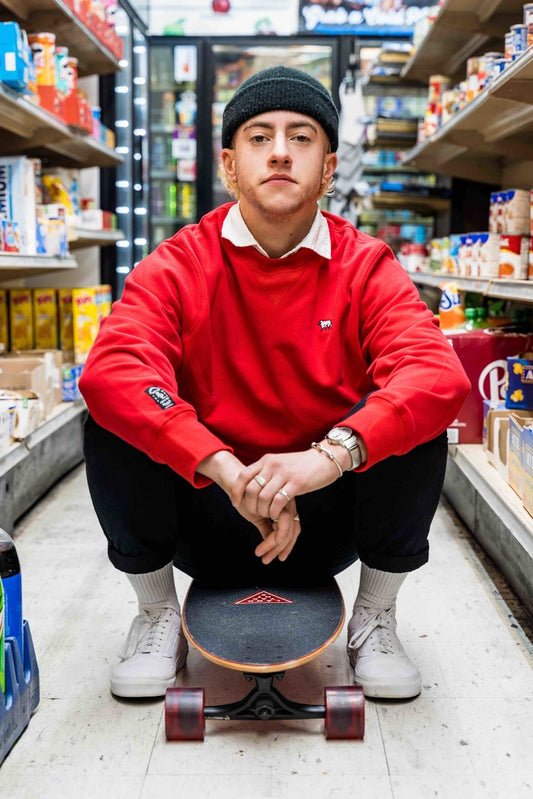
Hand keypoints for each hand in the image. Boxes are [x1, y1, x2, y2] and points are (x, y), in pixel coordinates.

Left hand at [231, 446, 347, 530]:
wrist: (325, 459)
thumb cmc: (302, 465)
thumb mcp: (280, 464)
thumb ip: (266, 472)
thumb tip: (252, 485)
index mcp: (267, 460)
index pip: (243, 476)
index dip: (236, 492)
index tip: (237, 504)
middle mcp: (273, 465)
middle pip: (251, 490)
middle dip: (251, 506)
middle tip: (256, 514)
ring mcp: (284, 474)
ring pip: (264, 498)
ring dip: (263, 511)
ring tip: (268, 515)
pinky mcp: (297, 483)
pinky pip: (278, 502)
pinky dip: (275, 512)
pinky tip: (277, 515)